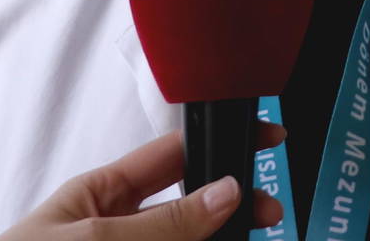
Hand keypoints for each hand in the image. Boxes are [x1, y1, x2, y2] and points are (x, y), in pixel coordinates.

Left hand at [0, 123, 284, 239]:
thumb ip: (162, 222)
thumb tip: (223, 192)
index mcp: (101, 196)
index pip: (172, 157)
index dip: (218, 145)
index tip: (264, 139)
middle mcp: (119, 230)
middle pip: (190, 209)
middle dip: (231, 207)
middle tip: (269, 215)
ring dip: (220, 238)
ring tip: (248, 238)